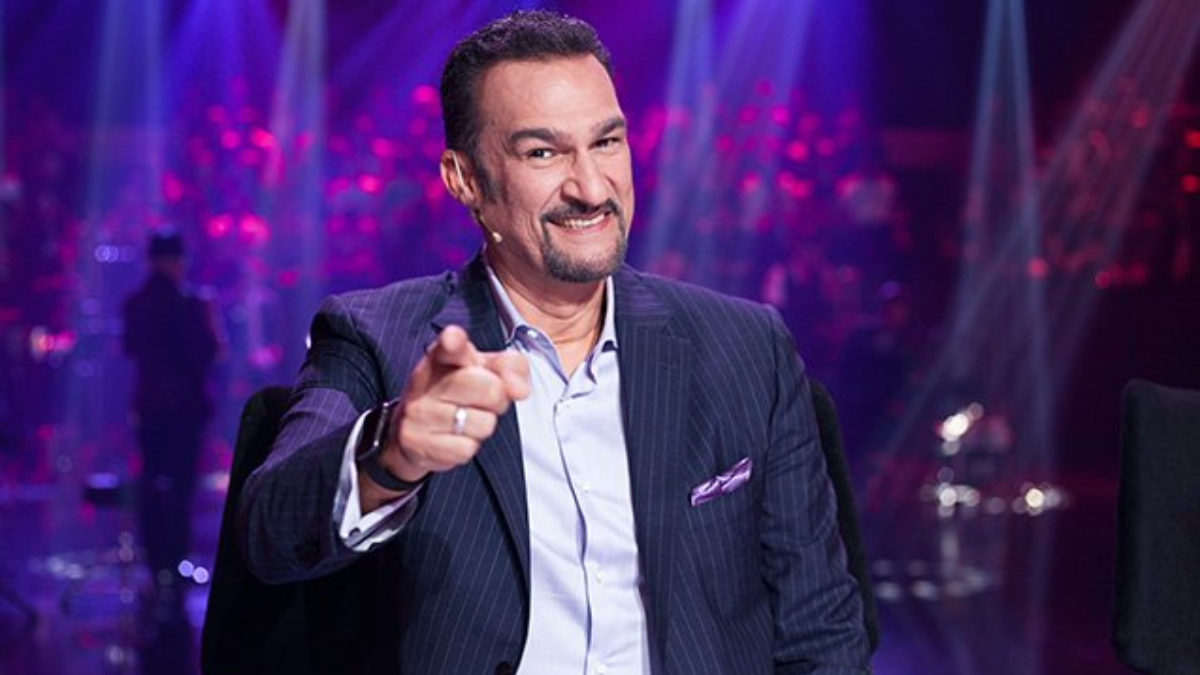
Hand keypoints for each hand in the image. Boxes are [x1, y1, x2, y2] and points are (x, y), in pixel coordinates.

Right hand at [376, 325, 528, 487]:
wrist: (414, 430)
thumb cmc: (457, 393)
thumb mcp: (484, 370)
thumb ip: (510, 367)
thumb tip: (521, 390)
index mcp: (441, 356)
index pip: (448, 346)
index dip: (453, 341)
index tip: (453, 339)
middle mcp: (425, 381)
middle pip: (490, 388)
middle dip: (498, 398)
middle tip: (483, 399)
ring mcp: (419, 413)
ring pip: (484, 423)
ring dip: (484, 424)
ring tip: (465, 418)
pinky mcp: (420, 444)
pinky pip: (467, 449)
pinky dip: (468, 445)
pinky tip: (454, 436)